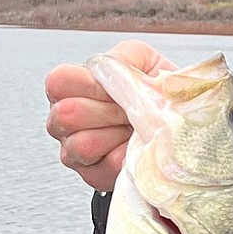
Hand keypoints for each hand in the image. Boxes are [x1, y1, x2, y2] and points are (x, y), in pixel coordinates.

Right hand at [45, 38, 175, 193]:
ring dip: (117, 135)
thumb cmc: (152, 91)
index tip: (114, 89)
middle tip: (130, 111)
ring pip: (82, 145)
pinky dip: (128, 156)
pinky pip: (107, 167)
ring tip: (134, 128)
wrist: (174, 124)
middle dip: (108, 112)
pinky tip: (136, 146)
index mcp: (69, 88)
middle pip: (66, 115)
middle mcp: (63, 120)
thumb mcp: (142, 61)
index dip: (89, 85)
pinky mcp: (93, 175)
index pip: (58, 82)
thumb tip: (115, 72)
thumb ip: (125, 58)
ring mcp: (74, 151)